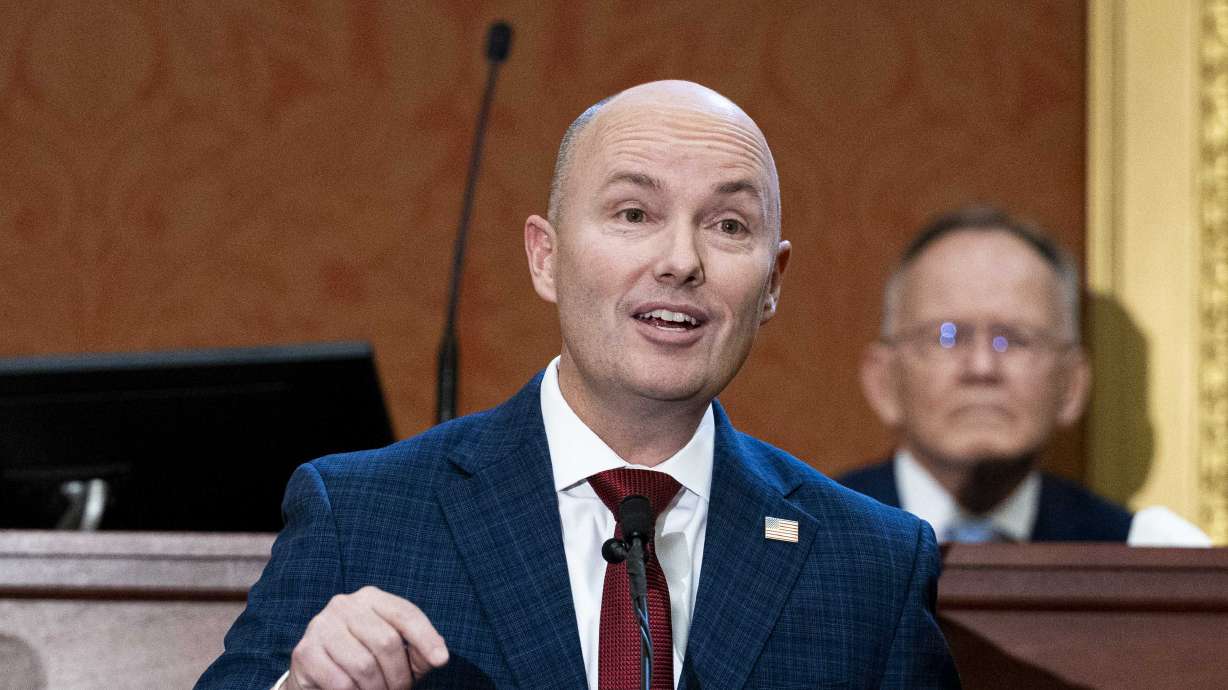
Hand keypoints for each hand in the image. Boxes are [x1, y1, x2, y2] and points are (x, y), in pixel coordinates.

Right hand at [286, 586, 448, 689]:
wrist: (316, 678)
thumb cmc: (365, 661)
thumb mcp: (396, 654)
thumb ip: (418, 652)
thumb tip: (438, 656)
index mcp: (371, 598)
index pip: (405, 613)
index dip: (426, 637)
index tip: (441, 661)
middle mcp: (344, 605)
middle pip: (387, 641)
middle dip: (399, 676)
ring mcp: (321, 626)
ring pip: (364, 665)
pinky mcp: (305, 652)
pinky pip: (341, 682)